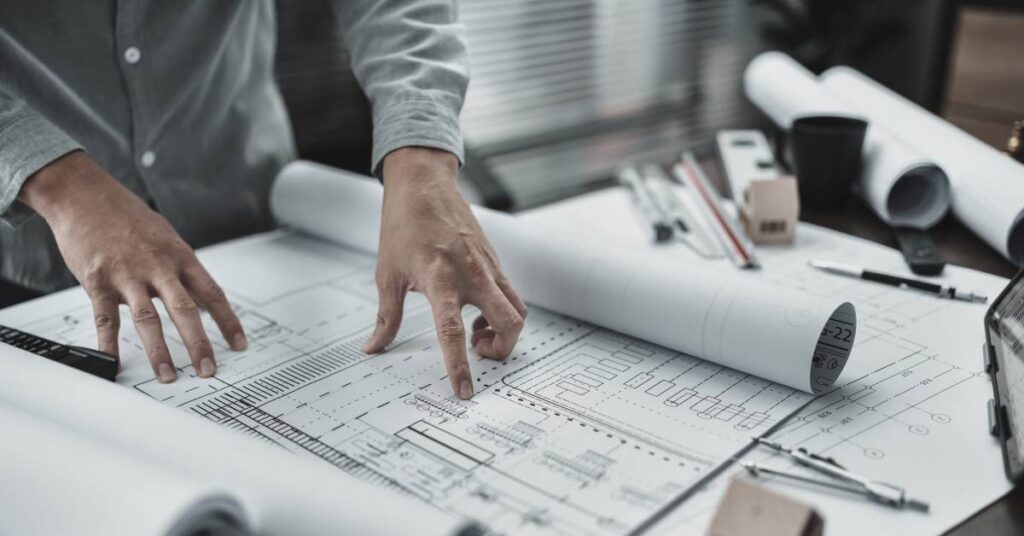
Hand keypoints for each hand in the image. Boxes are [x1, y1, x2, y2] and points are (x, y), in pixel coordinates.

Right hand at [19, 151, 245, 381]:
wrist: (86, 195)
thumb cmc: (128, 218)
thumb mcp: (167, 239)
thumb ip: (183, 272)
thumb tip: (203, 302)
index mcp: (181, 257)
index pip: (213, 294)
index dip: (228, 321)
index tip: (239, 344)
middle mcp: (159, 266)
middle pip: (185, 310)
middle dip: (199, 344)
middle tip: (209, 370)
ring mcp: (128, 274)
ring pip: (148, 318)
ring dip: (159, 350)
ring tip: (168, 375)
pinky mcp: (98, 279)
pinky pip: (105, 316)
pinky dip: (109, 342)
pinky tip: (113, 360)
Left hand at [362, 147, 526, 398]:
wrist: (424, 184)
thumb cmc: (403, 224)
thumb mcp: (387, 274)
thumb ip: (385, 317)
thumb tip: (374, 348)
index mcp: (440, 280)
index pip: (452, 332)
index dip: (459, 366)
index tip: (464, 391)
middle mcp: (471, 275)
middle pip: (509, 323)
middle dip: (501, 350)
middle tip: (479, 353)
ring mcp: (489, 268)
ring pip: (518, 310)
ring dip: (504, 331)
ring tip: (476, 332)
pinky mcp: (496, 262)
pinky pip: (510, 295)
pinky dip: (501, 311)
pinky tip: (475, 309)